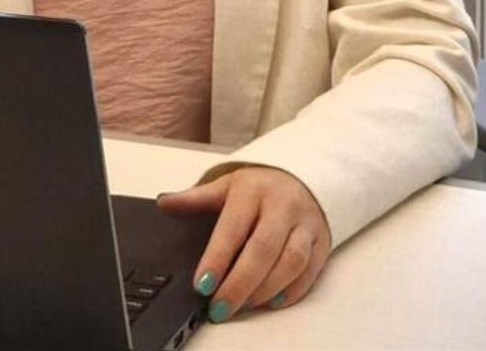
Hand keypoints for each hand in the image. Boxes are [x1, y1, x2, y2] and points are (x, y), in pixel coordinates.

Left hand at [156, 166, 331, 322]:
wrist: (304, 176)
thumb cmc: (260, 187)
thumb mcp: (227, 186)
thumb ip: (196, 198)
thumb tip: (164, 203)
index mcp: (253, 190)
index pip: (233, 227)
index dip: (217, 258)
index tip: (201, 285)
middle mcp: (282, 205)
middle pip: (263, 249)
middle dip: (239, 284)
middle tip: (219, 309)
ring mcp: (305, 223)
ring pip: (291, 261)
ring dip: (265, 290)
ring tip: (243, 305)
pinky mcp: (321, 240)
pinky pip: (310, 270)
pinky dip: (291, 291)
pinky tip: (272, 301)